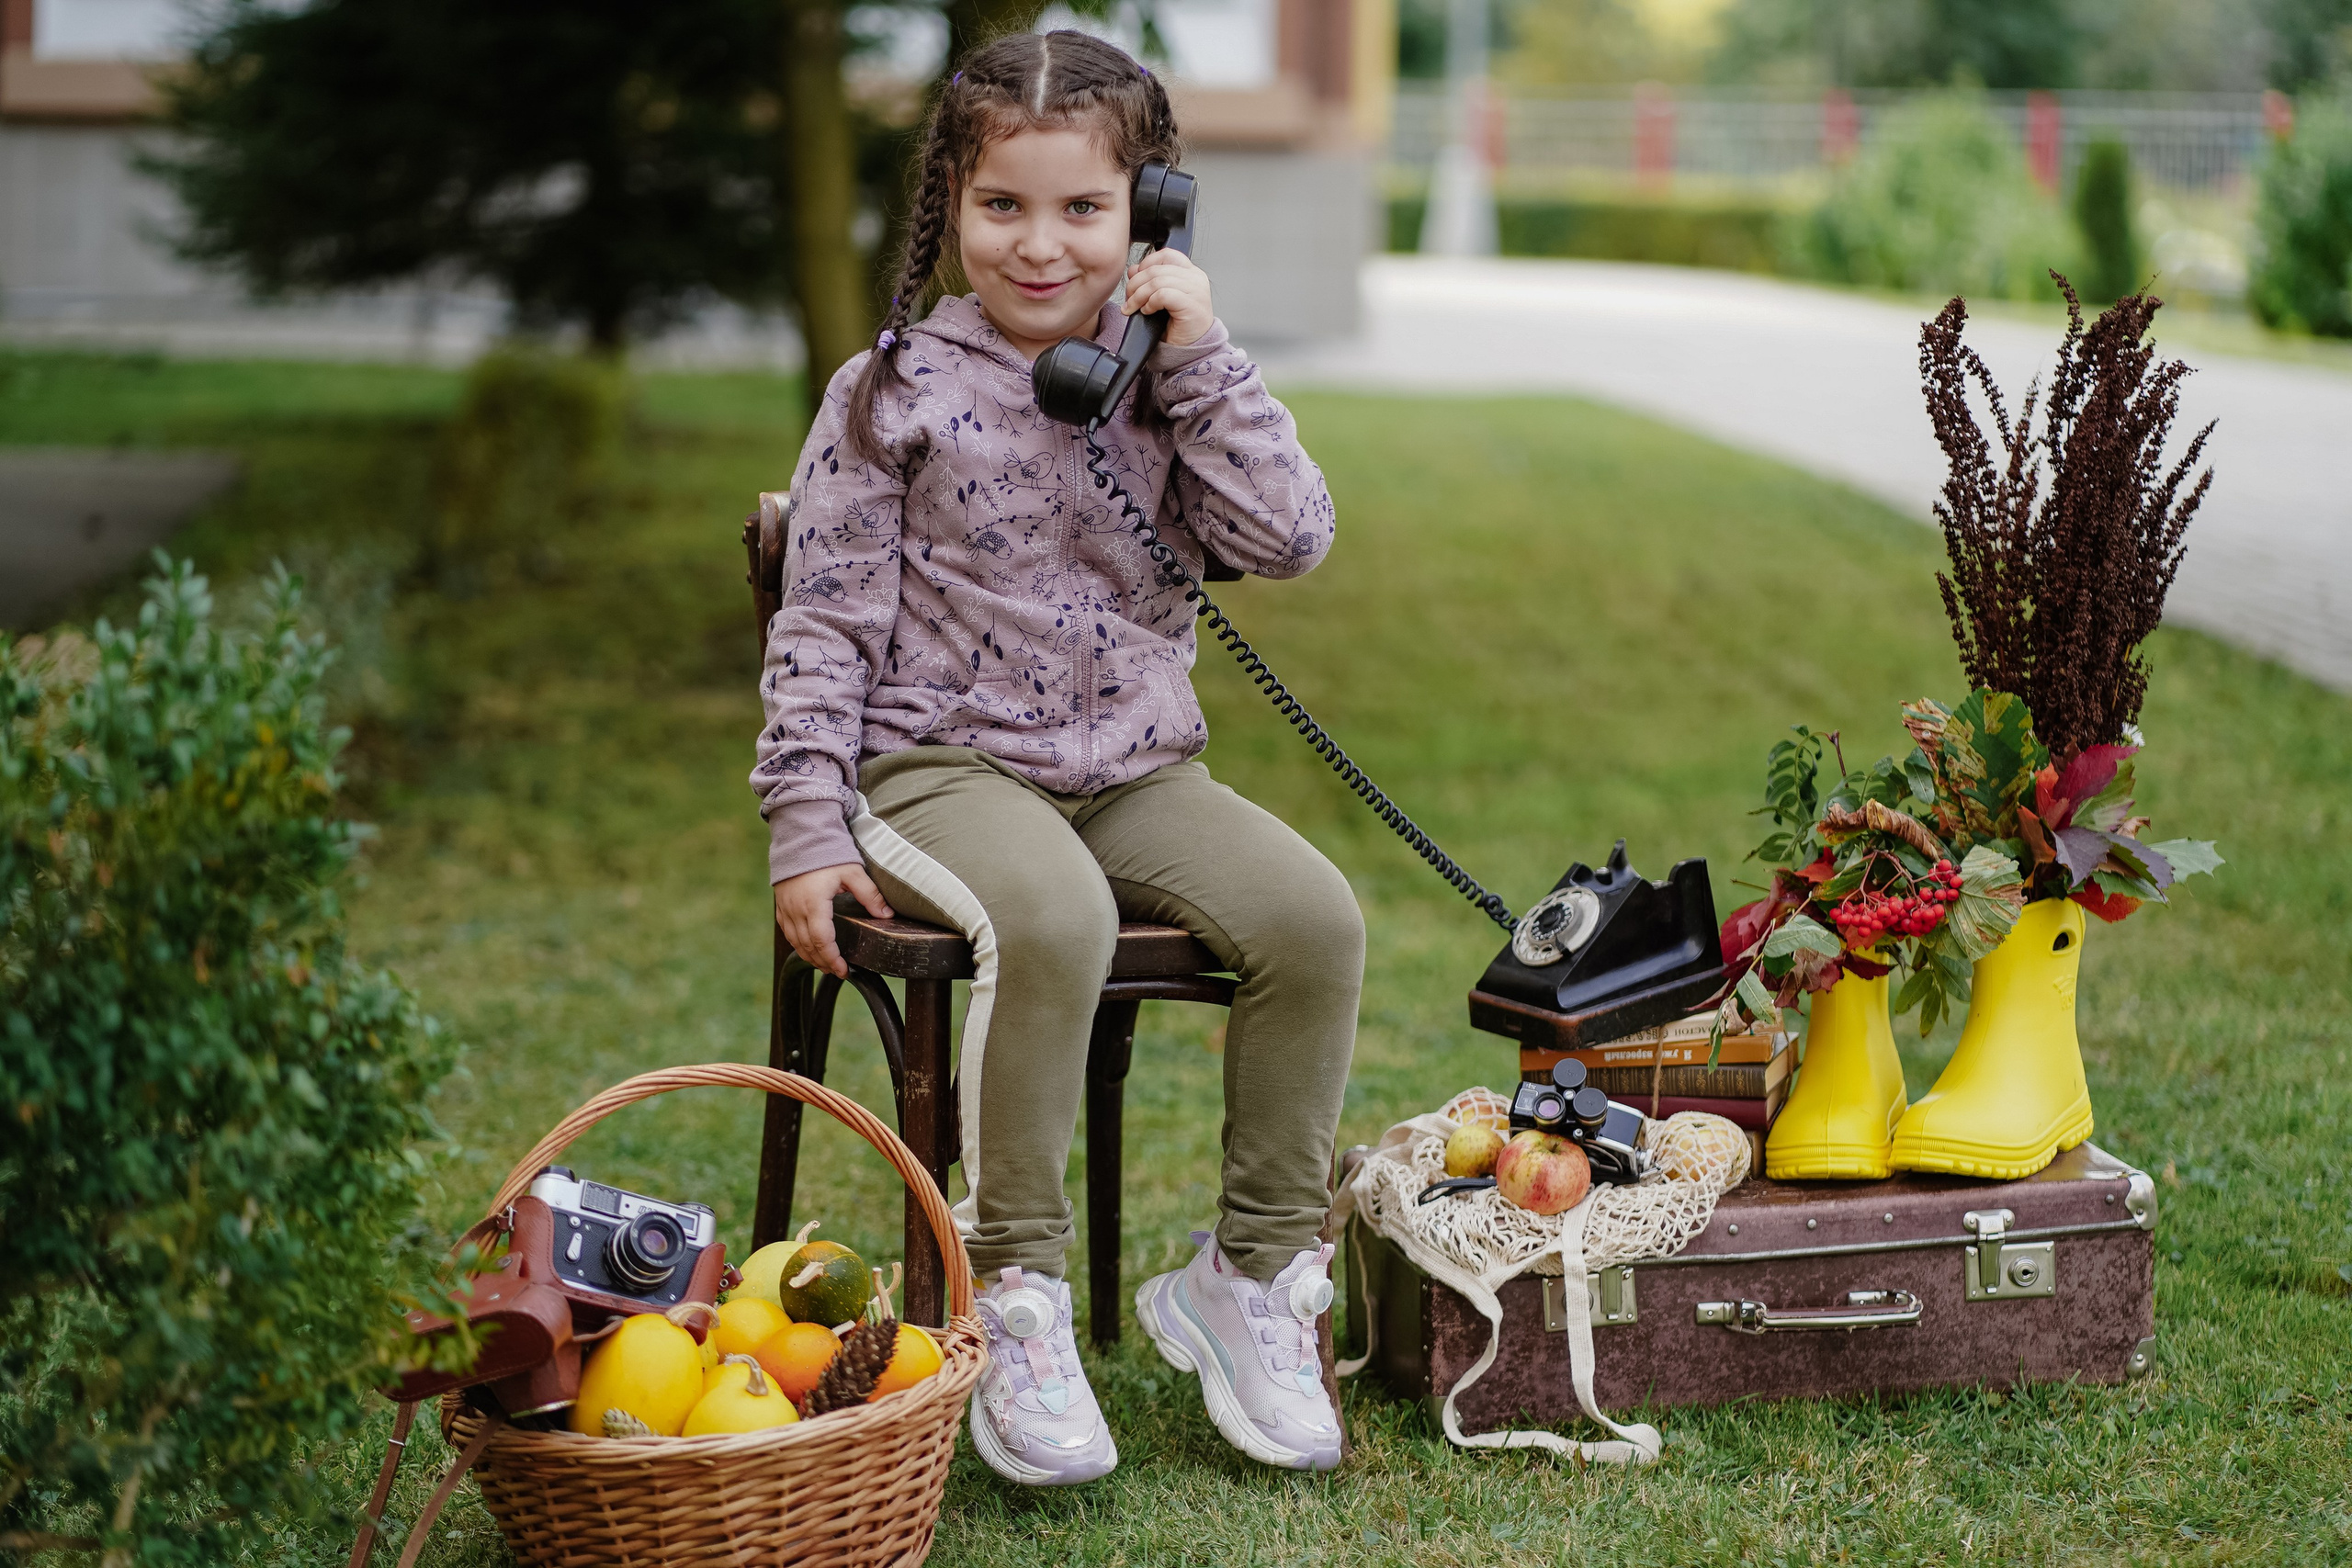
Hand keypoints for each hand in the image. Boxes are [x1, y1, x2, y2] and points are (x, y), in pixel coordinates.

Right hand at [773, 862, 892, 977]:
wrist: (800, 835)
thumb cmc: (826, 852)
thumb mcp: (852, 871)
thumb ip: (870, 894)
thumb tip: (887, 915)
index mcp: (814, 903)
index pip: (822, 941)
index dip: (832, 959)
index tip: (843, 970)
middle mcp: (796, 909)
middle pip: (807, 946)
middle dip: (823, 962)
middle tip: (837, 972)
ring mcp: (786, 907)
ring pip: (795, 941)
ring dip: (809, 956)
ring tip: (825, 965)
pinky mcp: (781, 904)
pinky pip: (787, 931)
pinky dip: (798, 944)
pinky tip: (807, 948)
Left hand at [1123, 248, 1212, 346]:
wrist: (1191, 349)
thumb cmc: (1178, 326)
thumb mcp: (1160, 298)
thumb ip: (1150, 280)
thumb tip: (1133, 269)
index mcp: (1191, 273)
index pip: (1166, 255)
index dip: (1146, 264)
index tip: (1136, 280)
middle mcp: (1195, 278)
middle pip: (1157, 268)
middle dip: (1136, 283)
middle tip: (1129, 298)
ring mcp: (1196, 290)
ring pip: (1157, 281)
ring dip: (1139, 295)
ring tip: (1134, 307)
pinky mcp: (1191, 304)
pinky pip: (1163, 295)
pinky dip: (1150, 303)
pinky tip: (1148, 311)